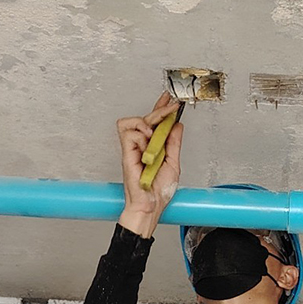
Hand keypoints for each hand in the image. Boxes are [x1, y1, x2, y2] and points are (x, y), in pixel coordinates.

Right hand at [116, 93, 181, 237]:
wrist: (150, 206)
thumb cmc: (159, 191)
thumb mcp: (174, 163)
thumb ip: (174, 143)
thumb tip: (176, 125)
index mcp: (153, 146)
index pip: (155, 122)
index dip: (160, 107)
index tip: (169, 98)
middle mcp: (141, 145)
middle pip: (146, 117)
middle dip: (160, 110)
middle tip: (171, 106)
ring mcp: (133, 148)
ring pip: (132, 121)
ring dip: (146, 124)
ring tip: (154, 136)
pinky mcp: (126, 153)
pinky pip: (129, 133)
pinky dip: (140, 136)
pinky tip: (147, 146)